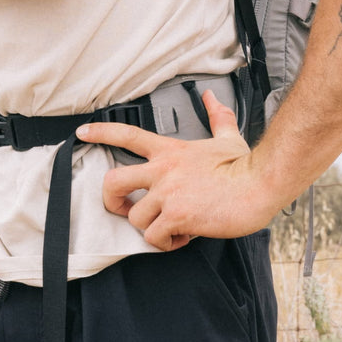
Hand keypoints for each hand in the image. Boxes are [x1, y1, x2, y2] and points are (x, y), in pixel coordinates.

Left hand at [78, 92, 276, 250]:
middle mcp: (163, 171)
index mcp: (170, 151)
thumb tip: (212, 98)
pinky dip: (168, 243)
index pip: (127, 134)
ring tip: (175, 227)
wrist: (259, 185)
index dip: (101, 133)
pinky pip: (155, 237)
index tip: (83, 133)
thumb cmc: (245, 167)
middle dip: (112, 201)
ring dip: (152, 229)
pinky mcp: (176, 215)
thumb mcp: (228, 137)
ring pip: (136, 218)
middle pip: (113, 182)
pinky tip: (185, 236)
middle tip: (125, 210)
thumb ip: (217, 117)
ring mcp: (167, 193)